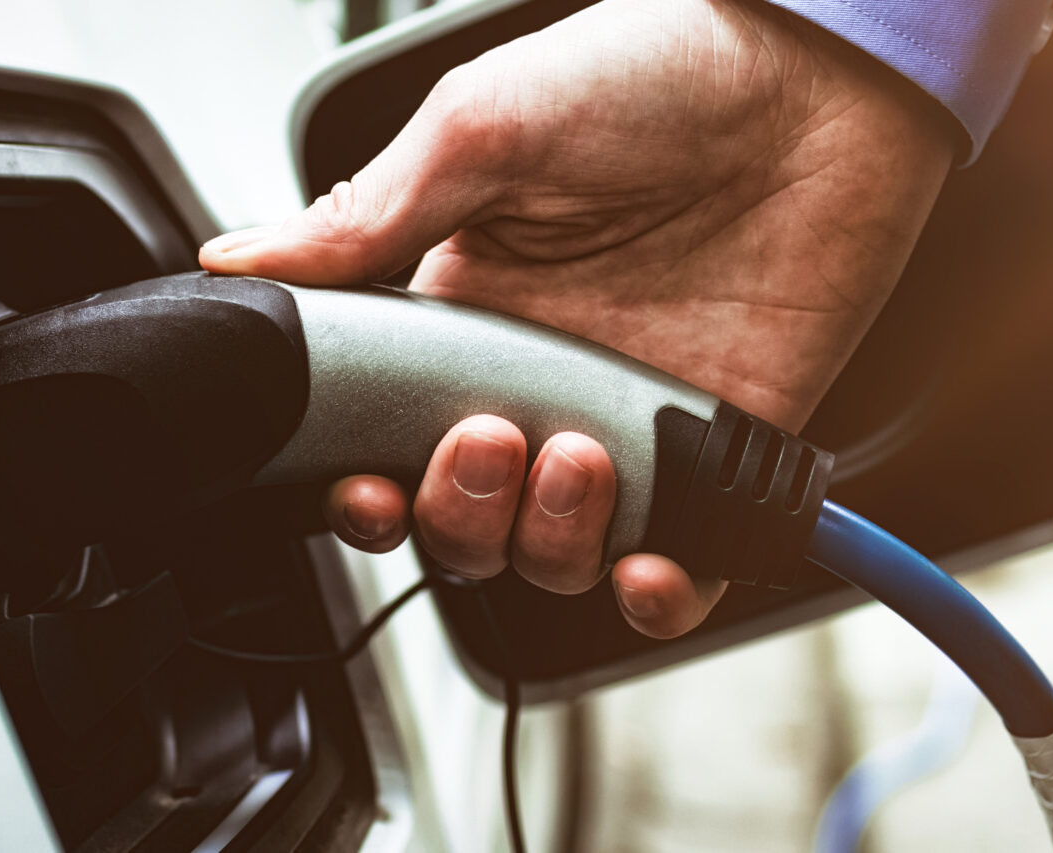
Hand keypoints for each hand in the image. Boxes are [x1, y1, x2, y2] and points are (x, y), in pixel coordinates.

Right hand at [201, 0, 955, 636]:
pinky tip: (646, 563)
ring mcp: (628, 417)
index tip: (368, 483)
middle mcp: (538, 376)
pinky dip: (658, 595)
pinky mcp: (723, 447)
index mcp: (462, 309)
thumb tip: (237, 263)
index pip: (383, 436)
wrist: (815, 76)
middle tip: (490, 441)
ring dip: (548, 538)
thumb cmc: (656, 70)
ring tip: (576, 452)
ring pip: (554, 555)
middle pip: (460, 519)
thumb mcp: (479, 127)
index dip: (366, 483)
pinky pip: (682, 567)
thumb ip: (363, 218)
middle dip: (457, 514)